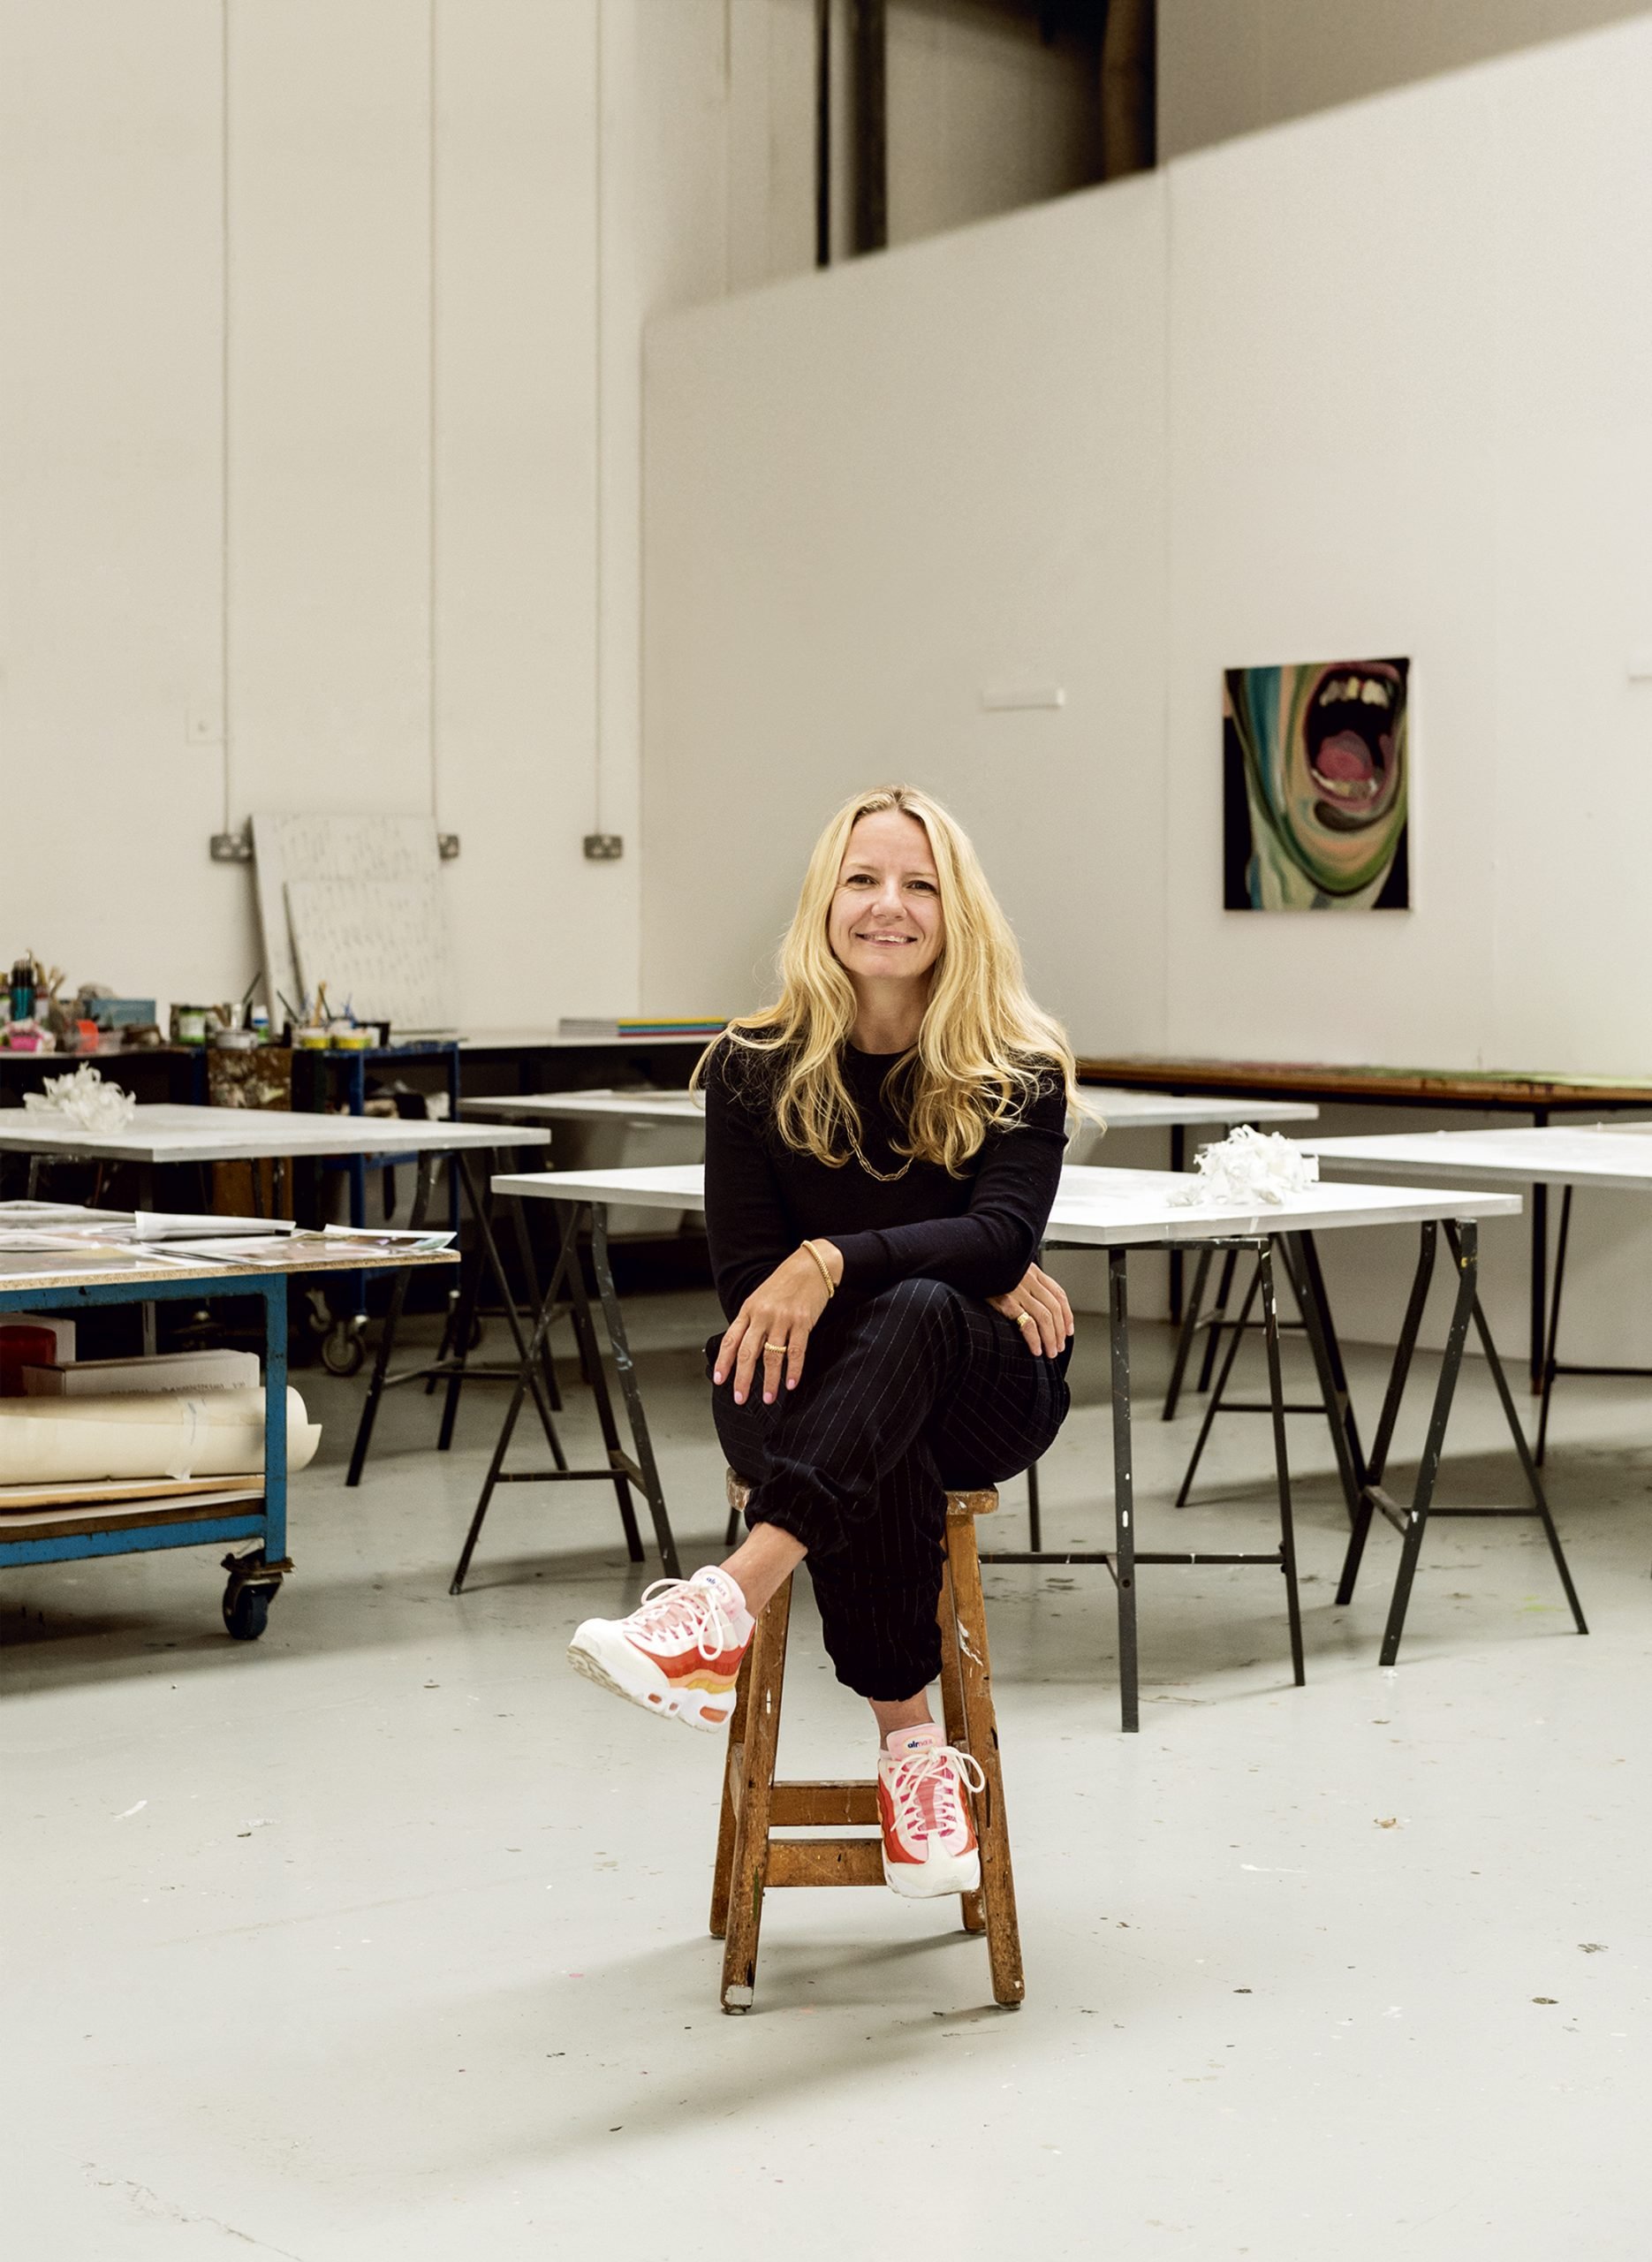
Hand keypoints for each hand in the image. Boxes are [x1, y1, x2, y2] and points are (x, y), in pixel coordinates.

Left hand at [714, 1242, 841, 1404]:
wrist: (811, 1265)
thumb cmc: (785, 1283)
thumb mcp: (761, 1298)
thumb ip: (752, 1321)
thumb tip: (744, 1349)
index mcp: (749, 1310)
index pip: (731, 1340)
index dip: (723, 1361)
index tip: (719, 1380)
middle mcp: (762, 1315)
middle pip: (748, 1353)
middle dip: (742, 1379)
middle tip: (740, 1398)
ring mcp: (782, 1319)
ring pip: (772, 1356)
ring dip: (769, 1381)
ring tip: (769, 1398)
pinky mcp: (802, 1321)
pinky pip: (796, 1351)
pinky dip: (793, 1370)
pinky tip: (791, 1384)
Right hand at [988, 1262, 1073, 1356]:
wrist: (970, 1265)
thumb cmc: (988, 1272)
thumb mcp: (1010, 1271)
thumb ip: (1024, 1283)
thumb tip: (1036, 1305)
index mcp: (1032, 1272)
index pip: (1058, 1294)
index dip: (1067, 1315)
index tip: (1068, 1330)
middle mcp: (1028, 1280)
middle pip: (1054, 1309)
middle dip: (1060, 1331)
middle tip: (1059, 1346)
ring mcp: (1018, 1291)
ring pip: (1045, 1318)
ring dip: (1051, 1338)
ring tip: (1050, 1352)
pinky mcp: (1006, 1302)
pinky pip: (1028, 1324)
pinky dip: (1035, 1339)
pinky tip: (1036, 1348)